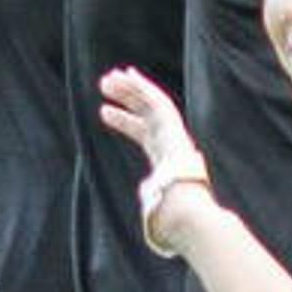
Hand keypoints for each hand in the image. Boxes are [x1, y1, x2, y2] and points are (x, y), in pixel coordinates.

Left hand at [98, 66, 214, 254]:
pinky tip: (127, 76)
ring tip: (108, 78)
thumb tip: (150, 210)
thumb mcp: (156, 206)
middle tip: (105, 84)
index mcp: (164, 159)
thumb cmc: (170, 215)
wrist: (185, 210)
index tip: (105, 112)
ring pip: (150, 103)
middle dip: (126, 99)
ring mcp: (173, 134)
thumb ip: (153, 202)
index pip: (141, 134)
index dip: (124, 121)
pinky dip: (142, 88)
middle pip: (144, 114)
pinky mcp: (174, 128)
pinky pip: (157, 101)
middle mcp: (169, 142)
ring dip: (130, 88)